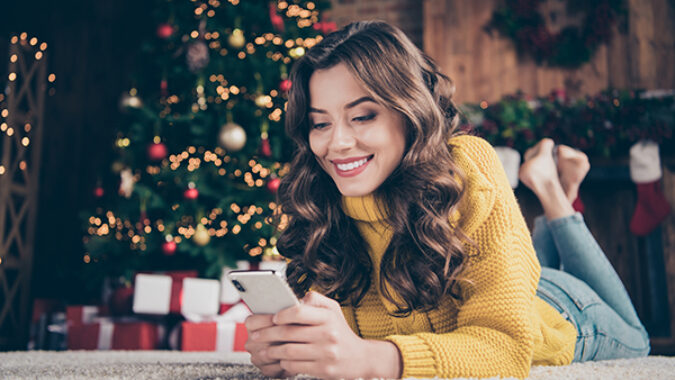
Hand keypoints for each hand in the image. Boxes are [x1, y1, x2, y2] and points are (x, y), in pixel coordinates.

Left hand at [247, 291, 401, 378]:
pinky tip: (279, 360)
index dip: (282, 314)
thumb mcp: (333, 310)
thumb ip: (315, 299)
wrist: (361, 358)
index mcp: (328, 317)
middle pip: (289, 333)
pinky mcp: (324, 370)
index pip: (299, 312)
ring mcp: (326, 353)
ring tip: (263, 349)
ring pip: (289, 351)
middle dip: (268, 334)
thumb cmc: (340, 331)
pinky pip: (295, 366)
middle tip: (256, 336)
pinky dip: (283, 363)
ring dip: (272, 350)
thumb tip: (294, 297)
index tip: (272, 317)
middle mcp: (328, 334)